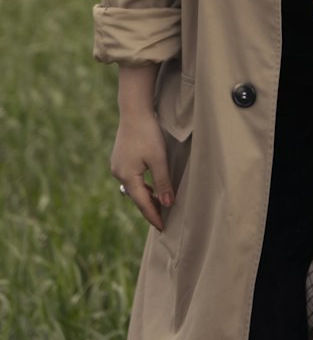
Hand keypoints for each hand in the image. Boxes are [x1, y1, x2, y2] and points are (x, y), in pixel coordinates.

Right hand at [111, 110, 172, 232]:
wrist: (134, 110)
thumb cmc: (148, 133)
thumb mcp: (159, 158)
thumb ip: (162, 182)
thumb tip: (167, 204)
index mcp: (127, 177)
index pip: (142, 203)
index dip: (154, 216)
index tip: (163, 229)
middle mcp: (118, 174)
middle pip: (136, 197)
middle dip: (149, 209)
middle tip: (163, 221)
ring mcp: (117, 166)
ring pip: (133, 188)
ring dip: (145, 197)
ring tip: (159, 206)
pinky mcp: (119, 159)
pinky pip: (131, 179)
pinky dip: (141, 186)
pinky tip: (149, 187)